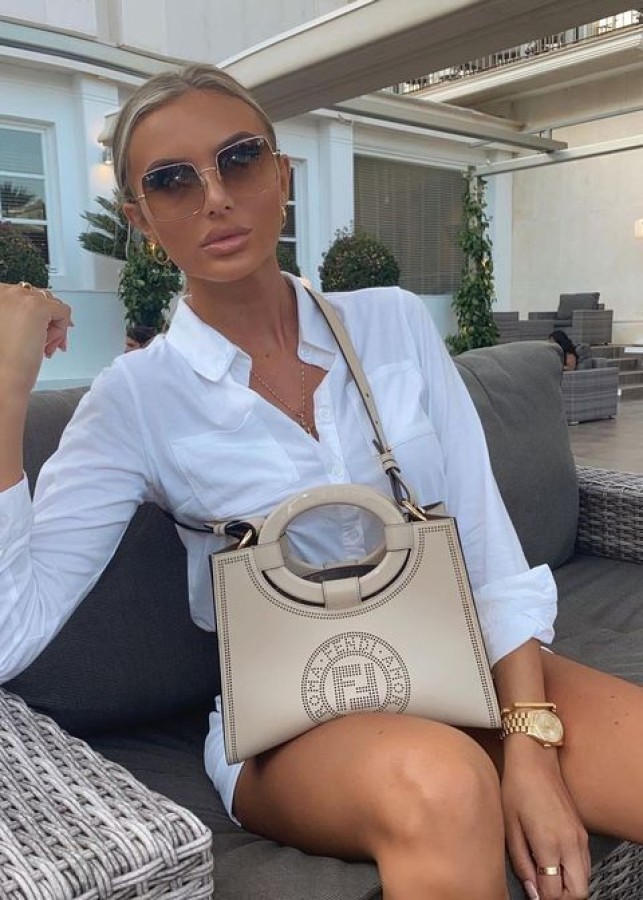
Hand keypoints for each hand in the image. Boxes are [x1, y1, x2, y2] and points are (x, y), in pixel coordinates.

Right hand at [0, 281, 72, 394]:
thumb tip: (45, 311)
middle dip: (46, 322)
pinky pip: (64, 312)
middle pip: (40, 298)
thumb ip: (21, 313)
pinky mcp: (37, 307)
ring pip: (52, 305)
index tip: (37, 330)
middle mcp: (5, 291)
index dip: (37, 315)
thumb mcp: (9, 326)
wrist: (4, 377)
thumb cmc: (5, 359)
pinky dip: (62, 330)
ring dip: (53, 327)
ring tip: (44, 347)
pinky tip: (48, 346)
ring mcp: (21, 297)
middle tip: (44, 344)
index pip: (26, 294)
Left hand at [501, 739, 589, 899]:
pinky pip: (585, 864)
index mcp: (549, 843)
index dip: (542, 898)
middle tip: (542, 890)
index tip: (533, 894)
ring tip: (545, 877)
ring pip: (585, 879)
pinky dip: (574, 872)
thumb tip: (532, 890)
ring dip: (568, 885)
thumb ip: (521, 863)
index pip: (555, 892)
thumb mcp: (509, 826)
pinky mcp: (581, 830)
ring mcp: (579, 837)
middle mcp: (570, 842)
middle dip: (561, 897)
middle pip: (579, 892)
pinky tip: (554, 863)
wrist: (535, 757)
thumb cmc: (517, 786)